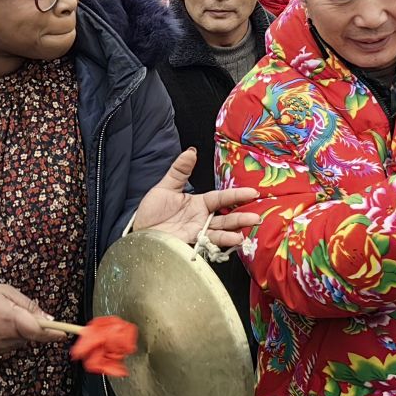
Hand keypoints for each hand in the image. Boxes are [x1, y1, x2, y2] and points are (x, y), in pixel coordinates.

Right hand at [0, 283, 58, 354]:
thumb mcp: (7, 291)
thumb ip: (29, 305)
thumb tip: (48, 318)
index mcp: (11, 318)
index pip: (39, 331)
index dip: (54, 333)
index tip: (65, 333)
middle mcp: (7, 335)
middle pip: (33, 335)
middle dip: (34, 326)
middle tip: (20, 311)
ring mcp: (1, 345)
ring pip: (23, 340)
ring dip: (23, 330)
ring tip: (5, 316)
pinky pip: (13, 343)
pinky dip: (13, 336)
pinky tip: (0, 325)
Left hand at [129, 149, 260, 250]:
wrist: (139, 232)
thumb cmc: (152, 211)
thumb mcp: (165, 187)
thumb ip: (179, 171)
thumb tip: (190, 151)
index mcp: (199, 203)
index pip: (221, 198)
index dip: (237, 195)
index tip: (253, 192)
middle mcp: (202, 219)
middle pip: (226, 218)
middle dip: (241, 217)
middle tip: (256, 217)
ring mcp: (198, 232)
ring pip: (219, 232)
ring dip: (233, 233)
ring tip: (244, 233)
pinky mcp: (190, 244)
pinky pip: (206, 243)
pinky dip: (217, 244)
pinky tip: (228, 243)